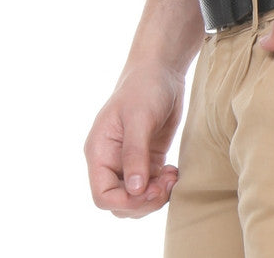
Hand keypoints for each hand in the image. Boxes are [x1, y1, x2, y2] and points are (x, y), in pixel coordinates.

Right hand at [84, 62, 184, 217]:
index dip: (125, 201)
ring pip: (136, 198)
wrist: (161, 70)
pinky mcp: (147, 160)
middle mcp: (110, 161)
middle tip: (166, 185)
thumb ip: (135, 154)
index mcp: (99, 152)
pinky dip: (163, 187)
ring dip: (155, 196)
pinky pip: (151, 187)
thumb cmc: (145, 87)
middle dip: (144, 201)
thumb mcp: (139, 118)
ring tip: (172, 177)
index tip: (151, 190)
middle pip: (120, 202)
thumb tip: (135, 190)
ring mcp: (128, 162)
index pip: (102, 195)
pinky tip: (173, 173)